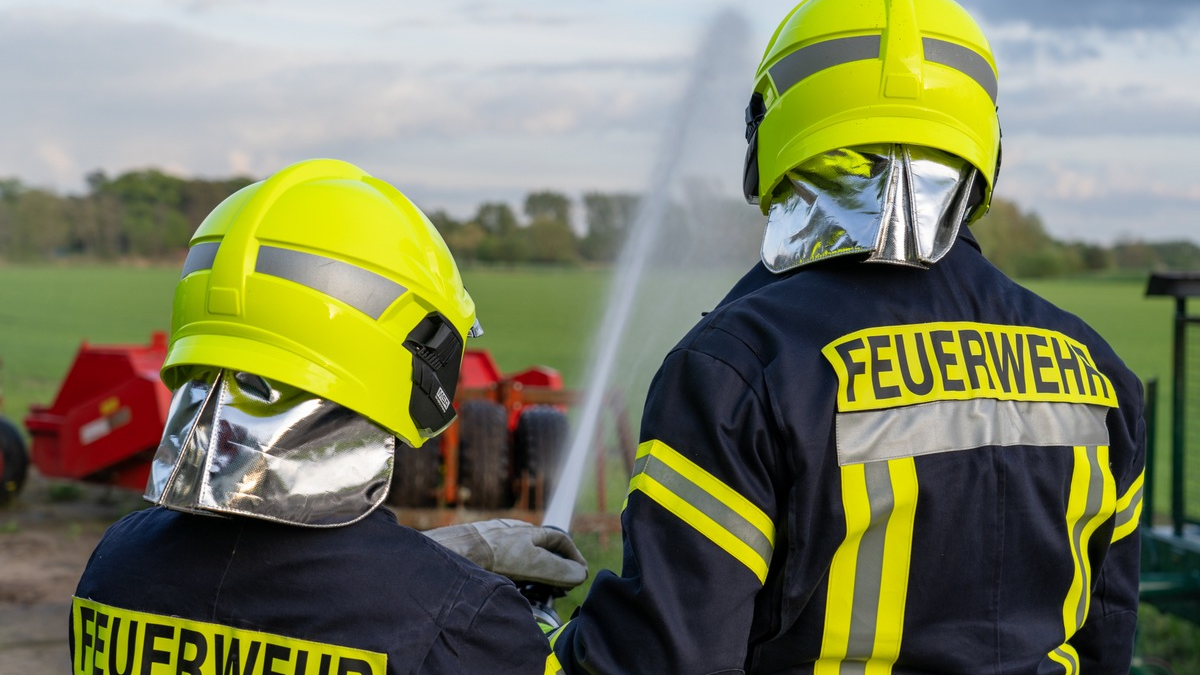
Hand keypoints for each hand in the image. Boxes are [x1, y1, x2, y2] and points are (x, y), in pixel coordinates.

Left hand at [424, 519, 587, 588]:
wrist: (454, 551)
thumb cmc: (492, 553)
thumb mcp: (533, 563)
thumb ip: (558, 570)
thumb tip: (580, 575)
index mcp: (527, 531)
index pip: (559, 540)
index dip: (572, 557)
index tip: (579, 573)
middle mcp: (511, 533)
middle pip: (540, 551)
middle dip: (553, 570)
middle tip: (557, 589)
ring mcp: (493, 542)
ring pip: (520, 560)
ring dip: (532, 577)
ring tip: (533, 594)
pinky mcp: (477, 554)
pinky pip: (500, 567)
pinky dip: (510, 579)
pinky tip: (507, 590)